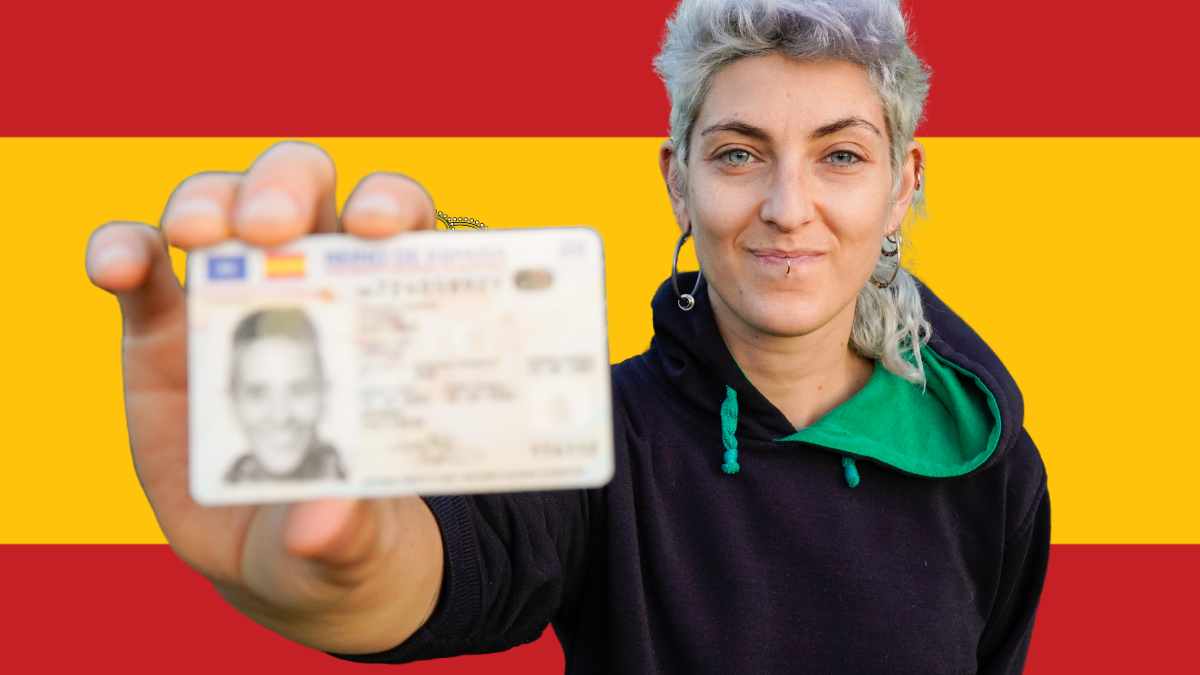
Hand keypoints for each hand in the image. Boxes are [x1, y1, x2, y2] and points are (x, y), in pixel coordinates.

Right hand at [84, 141, 445, 652]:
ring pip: (221, 207)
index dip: (392, 206)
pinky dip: (123, 252)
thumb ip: (352, 531)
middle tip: (273, 231)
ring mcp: (234, 300)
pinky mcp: (161, 330)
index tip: (379, 228)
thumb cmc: (350, 529)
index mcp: (385, 312)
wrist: (283, 555)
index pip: (402, 226)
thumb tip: (323, 520)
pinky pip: (138, 266)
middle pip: (306, 191)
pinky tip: (116, 268)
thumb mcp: (363, 542)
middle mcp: (313, 287)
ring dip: (208, 202)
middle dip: (287, 189)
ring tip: (196, 236)